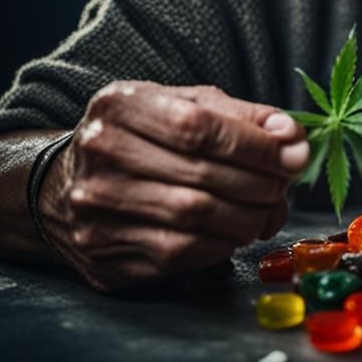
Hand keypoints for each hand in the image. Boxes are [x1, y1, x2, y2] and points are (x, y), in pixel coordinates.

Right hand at [39, 82, 307, 290]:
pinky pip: (178, 255)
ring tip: (268, 209)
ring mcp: (94, 208)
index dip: (256, 145)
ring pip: (193, 220)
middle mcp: (100, 154)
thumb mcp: (187, 105)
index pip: (199, 128)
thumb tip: (294, 138)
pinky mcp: (102, 254)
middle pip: (200, 177)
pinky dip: (221, 244)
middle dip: (259, 185)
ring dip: (247, 218)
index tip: (295, 155)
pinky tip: (236, 231)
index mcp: (121, 105)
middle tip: (285, 186)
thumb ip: (242, 117)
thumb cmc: (145, 135)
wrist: (65, 182)